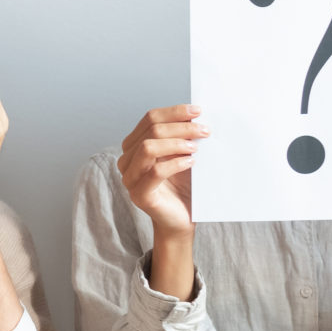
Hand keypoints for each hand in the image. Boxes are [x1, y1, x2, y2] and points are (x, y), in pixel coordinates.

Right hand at [118, 106, 203, 237]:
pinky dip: (176, 163)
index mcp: (134, 146)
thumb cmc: (183, 186)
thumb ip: (182, 136)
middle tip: (204, 131)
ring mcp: (130, 178)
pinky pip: (155, 172)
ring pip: (148, 147)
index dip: (174, 112)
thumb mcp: (182, 154)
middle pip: (151, 130)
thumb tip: (196, 114)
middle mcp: (127, 160)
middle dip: (180, 127)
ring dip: (176, 143)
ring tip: (196, 147)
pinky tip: (191, 162)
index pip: (150, 118)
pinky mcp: (140, 195)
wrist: (182, 219)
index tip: (198, 111)